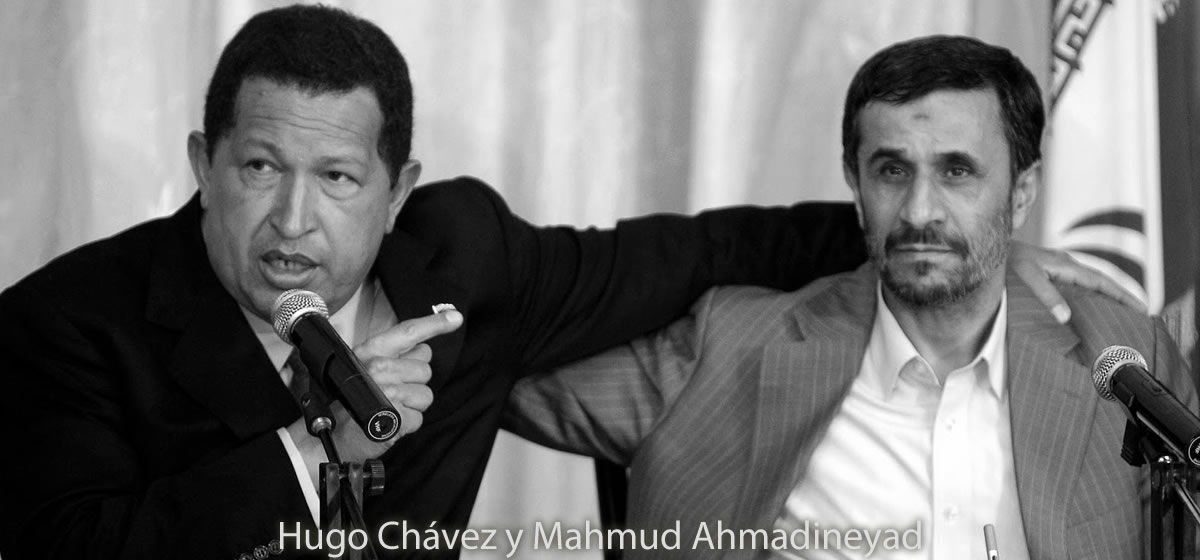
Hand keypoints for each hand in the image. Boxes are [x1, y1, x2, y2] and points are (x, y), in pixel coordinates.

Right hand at [286, 309, 462, 483]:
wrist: (333, 436)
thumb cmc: (350, 402)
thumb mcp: (365, 369)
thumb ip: (394, 356)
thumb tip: (423, 349)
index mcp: (371, 352)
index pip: (408, 332)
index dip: (435, 323)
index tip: (455, 318)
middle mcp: (378, 368)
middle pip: (424, 369)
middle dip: (414, 382)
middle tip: (392, 391)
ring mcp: (387, 392)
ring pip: (425, 394)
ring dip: (412, 405)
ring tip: (390, 407)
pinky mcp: (395, 416)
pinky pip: (419, 417)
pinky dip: (407, 424)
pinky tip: (390, 422)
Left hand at [1010, 242, 1144, 322]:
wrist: (987, 248)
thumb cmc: (1006, 262)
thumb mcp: (1027, 278)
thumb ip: (1046, 295)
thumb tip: (1065, 317)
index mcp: (1066, 265)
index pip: (1102, 282)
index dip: (1123, 295)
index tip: (1142, 309)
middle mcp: (1066, 264)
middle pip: (1100, 283)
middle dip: (1119, 298)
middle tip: (1137, 317)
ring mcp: (1057, 268)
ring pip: (1088, 284)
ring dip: (1104, 298)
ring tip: (1117, 316)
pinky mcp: (1047, 272)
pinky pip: (1075, 285)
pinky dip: (1086, 297)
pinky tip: (1085, 309)